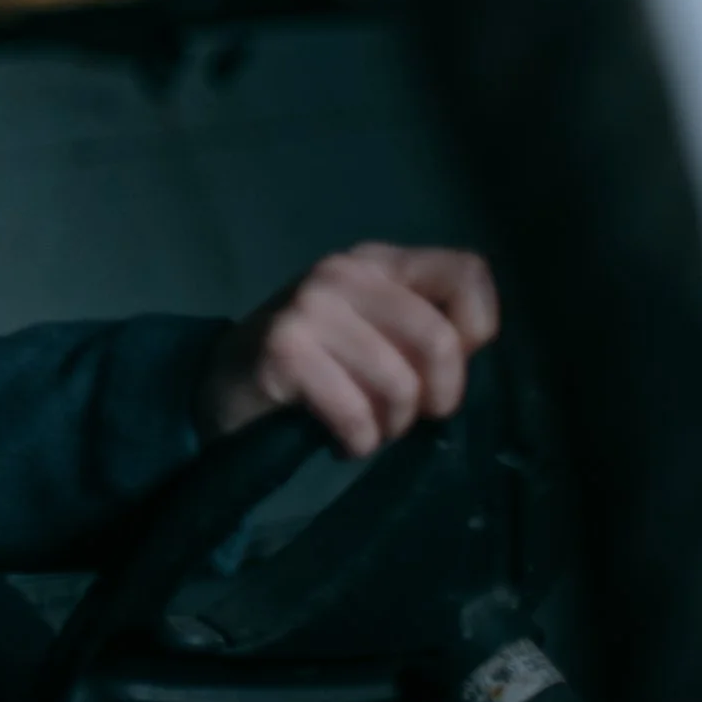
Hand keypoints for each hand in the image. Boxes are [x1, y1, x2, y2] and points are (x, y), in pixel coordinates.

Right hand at [199, 243, 499, 456]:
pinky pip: (355, 413)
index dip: (478, 328)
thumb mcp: (375, 332)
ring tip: (369, 428)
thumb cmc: (316, 364)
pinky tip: (342, 440)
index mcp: (378, 261)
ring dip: (391, 426)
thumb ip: (427, 330)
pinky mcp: (284, 349)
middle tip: (408, 417)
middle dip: (436, 398)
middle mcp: (344, 271)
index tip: (447, 367)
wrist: (223, 383)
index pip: (466, 272)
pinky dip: (358, 441)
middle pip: (439, 340)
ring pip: (400, 384)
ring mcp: (310, 306)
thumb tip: (471, 350)